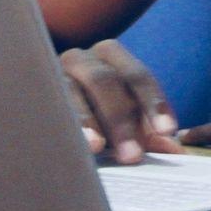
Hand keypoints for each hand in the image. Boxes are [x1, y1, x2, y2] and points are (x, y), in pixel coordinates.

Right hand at [59, 39, 183, 163]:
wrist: (49, 100)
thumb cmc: (94, 109)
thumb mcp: (123, 118)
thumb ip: (148, 132)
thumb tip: (174, 151)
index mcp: (111, 55)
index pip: (138, 77)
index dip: (153, 103)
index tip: (167, 132)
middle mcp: (82, 57)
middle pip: (106, 82)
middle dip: (121, 119)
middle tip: (133, 155)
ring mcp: (55, 72)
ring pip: (74, 91)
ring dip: (88, 122)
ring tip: (98, 147)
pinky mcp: (36, 89)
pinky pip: (50, 105)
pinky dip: (63, 124)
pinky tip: (72, 142)